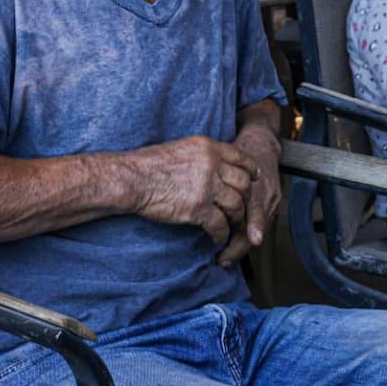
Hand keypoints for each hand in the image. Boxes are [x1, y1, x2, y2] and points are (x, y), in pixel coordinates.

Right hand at [130, 136, 258, 243]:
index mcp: (208, 147)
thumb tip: (214, 164)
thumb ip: (202, 156)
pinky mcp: (198, 208)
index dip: (250, 169)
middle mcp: (212, 164)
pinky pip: (220, 224)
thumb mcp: (181, 149)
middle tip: (241, 209)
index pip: (240, 157)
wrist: (132, 179)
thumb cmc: (149, 165)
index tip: (254, 178)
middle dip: (245, 198)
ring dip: (235, 219)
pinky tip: (216, 237)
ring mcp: (207, 186)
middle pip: (243, 183)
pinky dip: (220, 233)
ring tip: (230, 225)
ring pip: (236, 205)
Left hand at [216, 123, 281, 267]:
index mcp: (258, 190)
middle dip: (237, 250)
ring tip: (224, 259)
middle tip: (221, 262)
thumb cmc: (241, 151)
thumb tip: (200, 206)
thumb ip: (218, 182)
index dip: (237, 243)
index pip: (251, 223)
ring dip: (240, 246)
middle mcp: (268, 199)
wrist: (262, 143)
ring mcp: (272, 203)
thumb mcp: (228, 162)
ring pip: (256, 232)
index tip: (223, 255)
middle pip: (254, 233)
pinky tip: (232, 245)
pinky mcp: (271, 205)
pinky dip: (245, 236)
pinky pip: (257, 225)